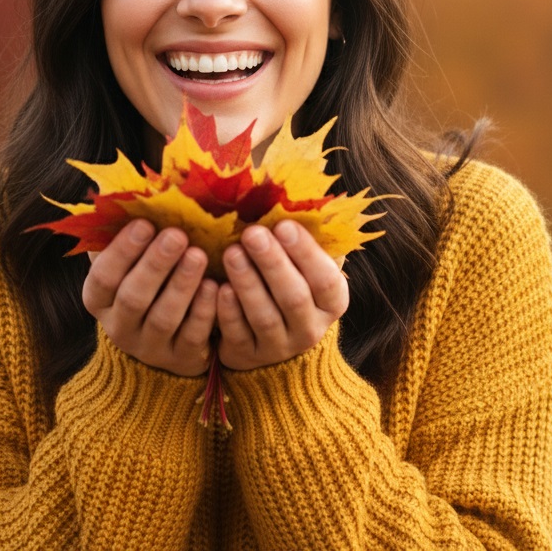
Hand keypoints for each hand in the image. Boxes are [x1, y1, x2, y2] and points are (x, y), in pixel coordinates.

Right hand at [83, 219, 217, 376]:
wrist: (168, 334)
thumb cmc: (149, 277)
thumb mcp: (130, 259)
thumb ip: (125, 232)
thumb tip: (129, 192)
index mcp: (99, 299)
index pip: (103, 277)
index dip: (122, 251)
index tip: (144, 223)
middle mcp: (119, 326)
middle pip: (133, 298)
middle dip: (155, 264)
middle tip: (177, 235)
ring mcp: (150, 347)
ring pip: (164, 318)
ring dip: (182, 285)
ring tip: (198, 255)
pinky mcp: (181, 359)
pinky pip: (193, 337)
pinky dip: (204, 311)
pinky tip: (216, 286)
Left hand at [217, 220, 348, 369]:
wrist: (273, 337)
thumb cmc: (290, 281)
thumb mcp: (306, 264)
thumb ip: (308, 238)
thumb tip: (300, 195)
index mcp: (332, 301)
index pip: (325, 279)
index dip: (306, 252)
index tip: (283, 224)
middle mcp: (311, 328)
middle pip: (294, 297)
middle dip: (272, 263)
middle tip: (251, 233)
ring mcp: (279, 346)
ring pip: (264, 316)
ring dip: (248, 283)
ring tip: (231, 252)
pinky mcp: (248, 356)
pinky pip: (238, 334)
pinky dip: (228, 311)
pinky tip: (219, 287)